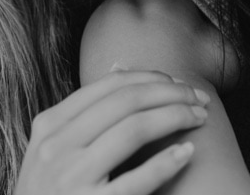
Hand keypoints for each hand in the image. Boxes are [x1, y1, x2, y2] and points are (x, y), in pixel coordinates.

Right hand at [15, 70, 209, 194]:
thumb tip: (122, 66)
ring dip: (176, 117)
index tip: (180, 83)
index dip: (152, 78)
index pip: (110, 86)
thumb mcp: (53, 148)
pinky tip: (187, 152)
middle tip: (200, 98)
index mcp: (49, 125)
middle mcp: (57, 147)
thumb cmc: (50, 193)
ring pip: (134, 129)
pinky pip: (136, 180)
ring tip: (200, 119)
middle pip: (127, 101)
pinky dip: (166, 163)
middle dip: (172, 93)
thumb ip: (84, 112)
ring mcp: (71, 178)